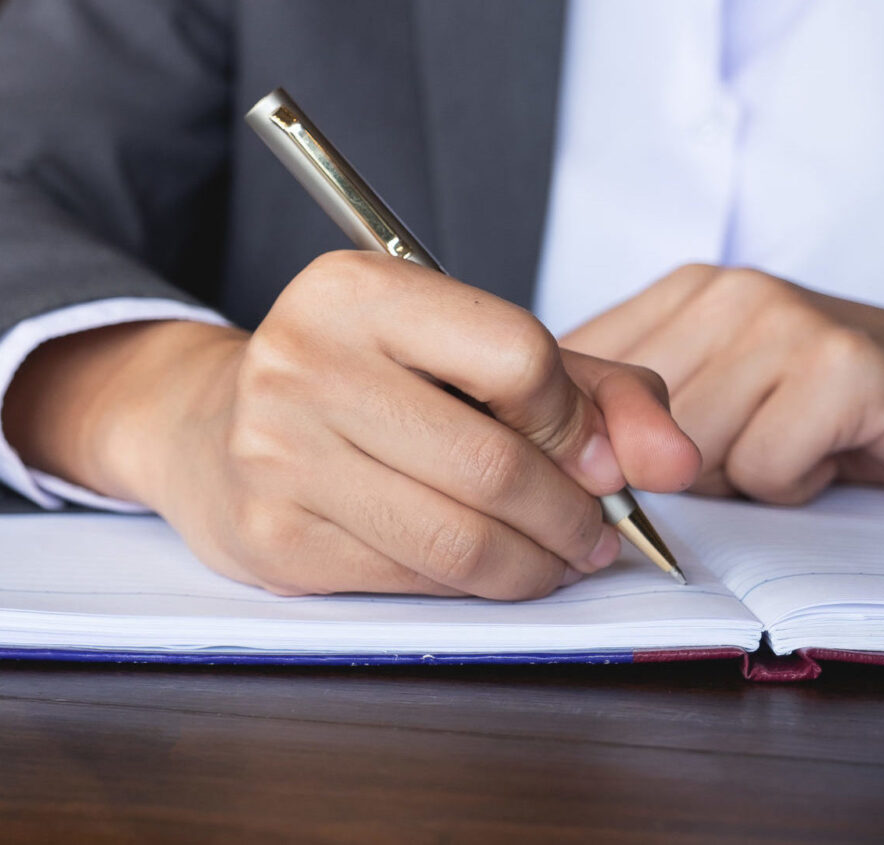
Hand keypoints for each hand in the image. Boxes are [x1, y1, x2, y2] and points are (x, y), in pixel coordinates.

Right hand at [3, 251, 699, 598]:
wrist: (211, 429)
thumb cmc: (364, 383)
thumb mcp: (467, 348)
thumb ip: (593, 389)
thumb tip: (673, 463)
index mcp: (352, 289)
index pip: (517, 354)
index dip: (575, 417)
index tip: (587, 449)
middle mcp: (299, 360)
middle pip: (493, 462)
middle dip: (573, 515)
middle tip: (597, 534)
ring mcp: (275, 453)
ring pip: (457, 537)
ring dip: (534, 564)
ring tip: (554, 558)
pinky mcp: (272, 536)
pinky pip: (411, 580)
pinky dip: (468, 585)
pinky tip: (479, 566)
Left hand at [562, 265, 883, 503]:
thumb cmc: (818, 411)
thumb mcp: (710, 392)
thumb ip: (625, 407)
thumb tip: (536, 446)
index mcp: (685, 292)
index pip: (577, 372)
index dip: (597, 438)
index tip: (640, 452)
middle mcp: (728, 292)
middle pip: (627, 426)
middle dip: (682, 466)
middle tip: (754, 440)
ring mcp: (785, 321)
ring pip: (690, 454)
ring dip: (743, 476)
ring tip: (793, 440)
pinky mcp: (839, 367)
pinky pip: (761, 468)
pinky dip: (794, 483)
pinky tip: (830, 449)